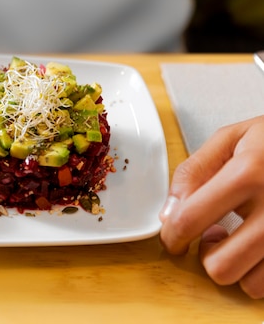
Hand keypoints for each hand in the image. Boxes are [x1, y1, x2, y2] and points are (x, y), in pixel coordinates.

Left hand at [159, 115, 263, 298]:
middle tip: (211, 237)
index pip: (190, 220)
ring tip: (240, 240)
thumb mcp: (232, 139)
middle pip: (221, 266)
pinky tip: (258, 247)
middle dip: (207, 257)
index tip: (172, 239)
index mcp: (247, 173)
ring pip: (251, 284)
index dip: (171, 236)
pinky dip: (260, 272)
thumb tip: (169, 213)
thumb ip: (193, 171)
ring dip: (237, 268)